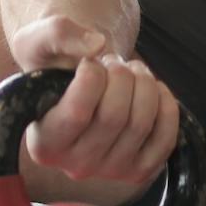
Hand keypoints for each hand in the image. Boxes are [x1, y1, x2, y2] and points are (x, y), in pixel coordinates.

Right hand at [11, 13, 178, 187]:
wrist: (82, 81)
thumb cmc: (55, 63)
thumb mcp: (39, 40)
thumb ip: (57, 34)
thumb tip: (96, 44)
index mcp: (44, 143)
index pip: (77, 112)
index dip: (92, 75)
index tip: (89, 62)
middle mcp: (74, 166)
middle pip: (114, 115)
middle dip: (120, 74)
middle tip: (113, 64)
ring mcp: (110, 171)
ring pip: (142, 122)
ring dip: (144, 83)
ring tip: (131, 72)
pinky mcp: (140, 170)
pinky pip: (166, 138)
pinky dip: (166, 105)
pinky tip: (153, 89)